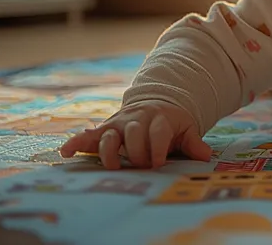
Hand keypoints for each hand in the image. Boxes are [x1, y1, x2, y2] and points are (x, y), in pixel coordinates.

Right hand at [59, 100, 211, 169]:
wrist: (156, 105)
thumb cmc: (172, 124)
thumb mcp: (186, 129)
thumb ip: (193, 142)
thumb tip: (206, 156)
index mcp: (159, 118)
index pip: (157, 131)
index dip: (157, 147)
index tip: (158, 164)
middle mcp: (137, 119)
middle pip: (133, 133)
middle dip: (137, 151)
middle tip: (141, 166)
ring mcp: (118, 124)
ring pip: (109, 135)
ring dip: (108, 150)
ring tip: (112, 166)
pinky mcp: (104, 130)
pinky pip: (87, 135)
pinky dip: (76, 142)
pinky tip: (65, 152)